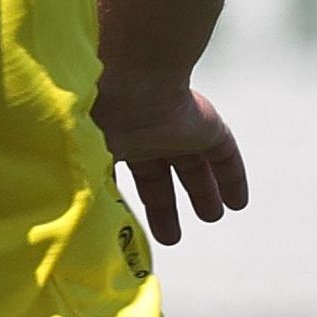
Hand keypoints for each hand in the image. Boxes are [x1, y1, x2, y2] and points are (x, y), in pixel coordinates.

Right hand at [92, 78, 246, 244]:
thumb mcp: (85, 161)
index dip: (128, 201)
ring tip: (212, 216)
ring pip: (195, 166)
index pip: (125, 177)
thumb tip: (79, 226)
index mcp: (114, 140)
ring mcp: (176, 130)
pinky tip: (238, 202)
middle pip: (161, 176)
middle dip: (166, 206)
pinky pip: (225, 156)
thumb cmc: (97, 116)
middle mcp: (145, 135)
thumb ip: (87, 193)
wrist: (128, 80)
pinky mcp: (206, 127)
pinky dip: (232, 178)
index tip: (129, 227)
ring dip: (204, 193)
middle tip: (171, 235)